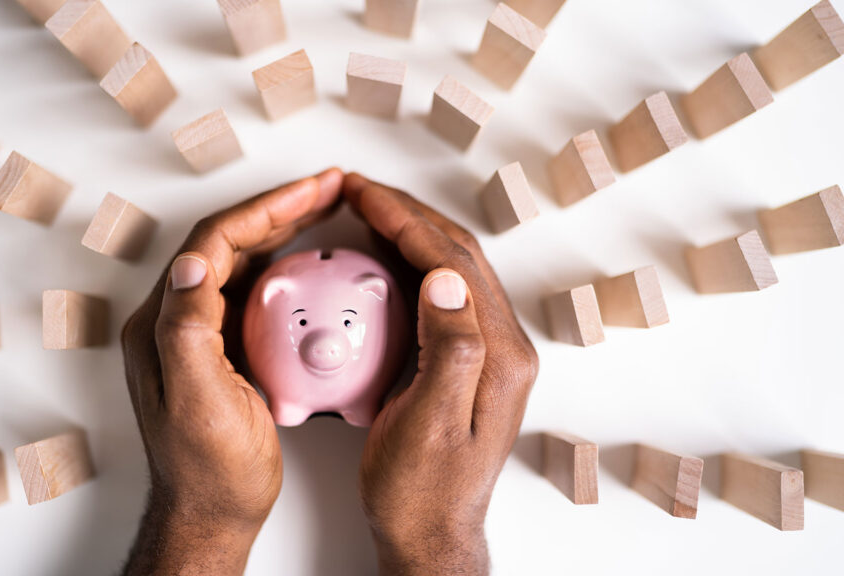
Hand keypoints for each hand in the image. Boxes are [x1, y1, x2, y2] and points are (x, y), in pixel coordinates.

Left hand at [120, 168, 343, 575]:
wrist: (210, 516)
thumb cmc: (208, 472)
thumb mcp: (199, 402)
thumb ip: (189, 330)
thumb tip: (193, 262)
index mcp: (163, 324)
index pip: (213, 243)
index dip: (264, 209)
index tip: (311, 191)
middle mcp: (176, 320)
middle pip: (229, 241)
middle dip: (280, 208)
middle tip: (328, 187)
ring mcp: (201, 334)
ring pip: (244, 261)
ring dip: (284, 231)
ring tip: (327, 209)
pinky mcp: (224, 350)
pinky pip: (256, 292)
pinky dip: (288, 269)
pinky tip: (316, 266)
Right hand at [344, 173, 538, 574]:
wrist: (431, 533)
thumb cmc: (422, 490)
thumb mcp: (429, 424)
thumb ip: (449, 349)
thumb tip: (444, 279)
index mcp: (496, 355)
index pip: (451, 262)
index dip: (405, 219)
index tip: (363, 193)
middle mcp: (500, 347)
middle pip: (457, 255)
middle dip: (407, 213)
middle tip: (359, 189)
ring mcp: (487, 353)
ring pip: (451, 269)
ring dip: (411, 232)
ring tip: (367, 209)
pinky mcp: (468, 363)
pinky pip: (441, 295)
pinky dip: (410, 264)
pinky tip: (382, 259)